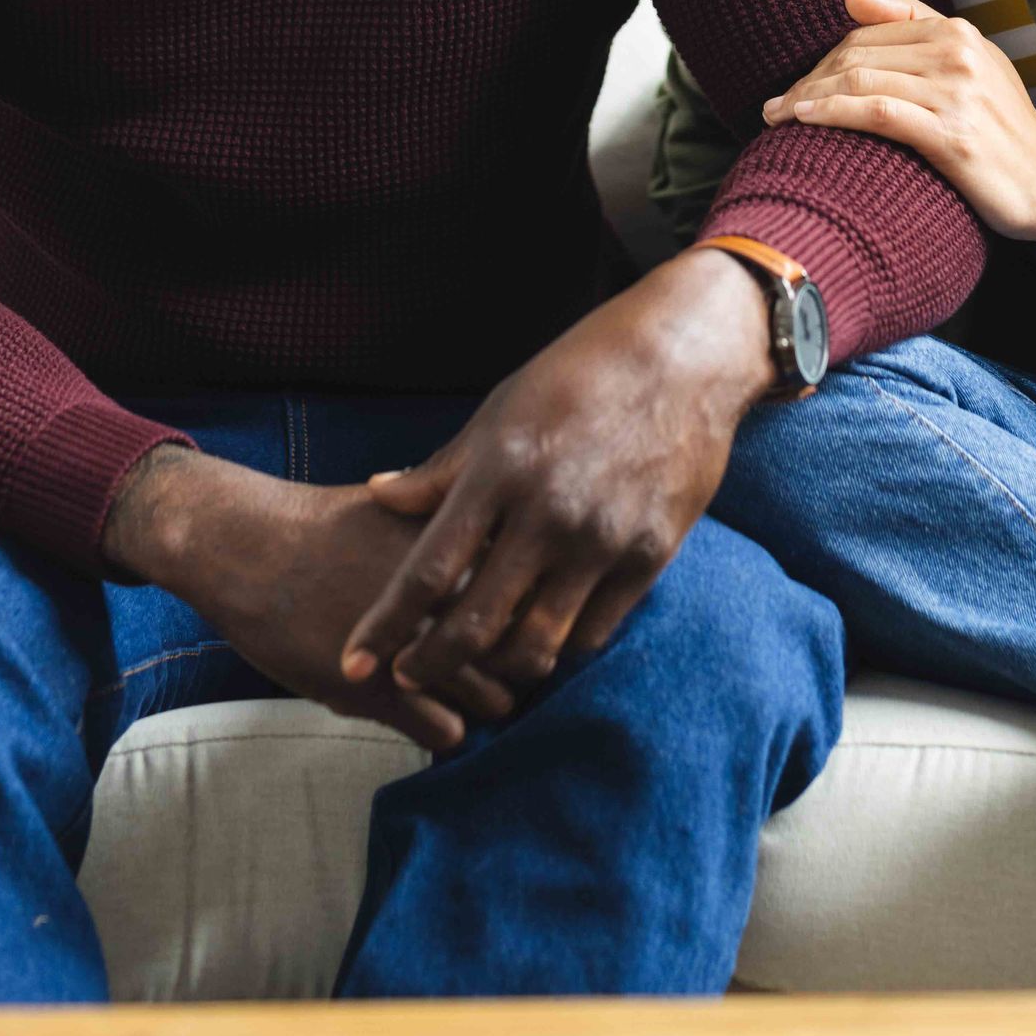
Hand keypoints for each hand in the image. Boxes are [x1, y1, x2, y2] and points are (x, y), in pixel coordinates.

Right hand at [100, 445, 512, 752]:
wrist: (249, 550)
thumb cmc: (325, 527)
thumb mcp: (403, 509)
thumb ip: (457, 533)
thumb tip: (503, 544)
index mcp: (462, 547)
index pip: (534, 599)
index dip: (533, 618)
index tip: (524, 626)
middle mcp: (450, 597)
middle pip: (524, 654)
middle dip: (517, 668)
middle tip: (500, 671)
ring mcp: (417, 648)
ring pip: (493, 702)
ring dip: (484, 703)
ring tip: (464, 695)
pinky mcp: (379, 692)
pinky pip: (446, 732)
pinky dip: (444, 730)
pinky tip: (427, 714)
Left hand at [343, 248, 774, 707]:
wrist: (681, 356)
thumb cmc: (577, 374)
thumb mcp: (500, 408)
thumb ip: (442, 468)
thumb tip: (380, 496)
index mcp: (501, 469)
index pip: (428, 570)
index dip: (385, 626)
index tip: (353, 663)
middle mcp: (548, 512)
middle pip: (476, 623)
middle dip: (430, 665)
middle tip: (408, 679)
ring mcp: (603, 539)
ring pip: (536, 645)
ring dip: (496, 669)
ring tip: (475, 668)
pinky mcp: (649, 555)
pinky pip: (593, 633)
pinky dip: (559, 647)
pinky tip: (539, 640)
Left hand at [762, 0, 1035, 244]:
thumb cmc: (1005, 126)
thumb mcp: (971, 62)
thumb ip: (915, 24)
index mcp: (956, 31)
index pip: (867, 35)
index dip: (823, 60)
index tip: (795, 87)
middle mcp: (955, 53)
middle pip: (856, 55)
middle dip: (807, 79)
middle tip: (774, 107)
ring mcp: (954, 93)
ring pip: (858, 79)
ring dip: (806, 98)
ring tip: (775, 117)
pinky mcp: (950, 134)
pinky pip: (875, 112)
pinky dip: (832, 112)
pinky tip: (803, 121)